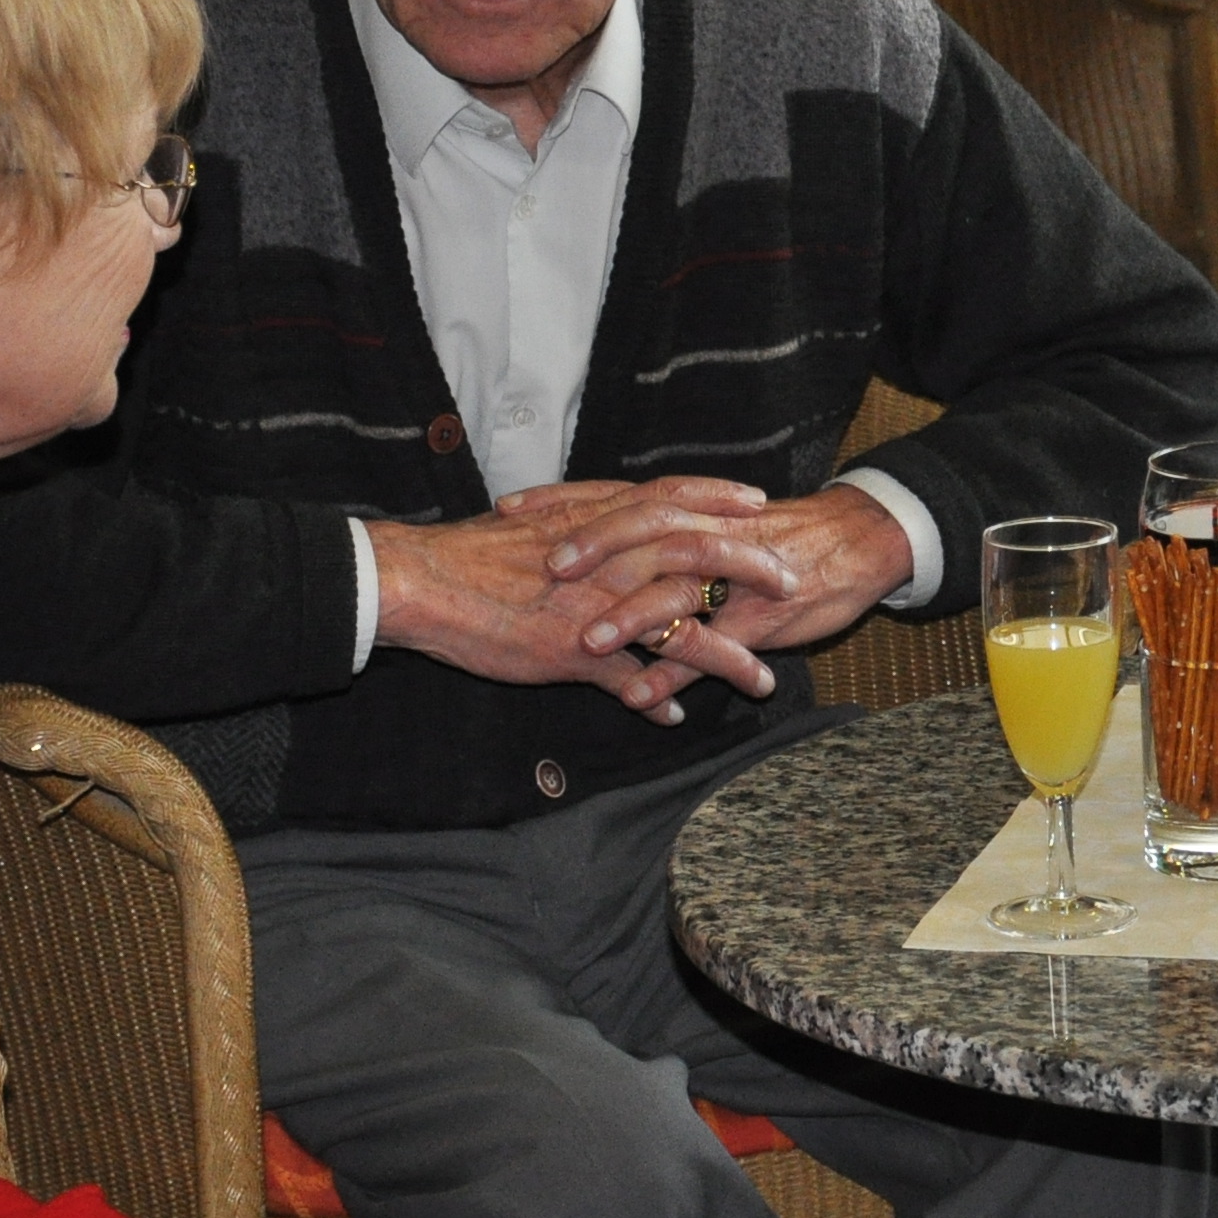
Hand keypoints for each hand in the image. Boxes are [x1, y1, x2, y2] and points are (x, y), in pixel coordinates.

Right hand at [366, 481, 790, 724]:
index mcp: (598, 522)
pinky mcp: (575, 652)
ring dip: (728, 656)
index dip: (718, 499)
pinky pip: (632, 680)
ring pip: (680, 627)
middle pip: (698, 555)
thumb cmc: (473, 554)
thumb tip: (603, 534)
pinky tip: (677, 719)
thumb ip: (578, 533)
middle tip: (791, 582)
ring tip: (763, 679)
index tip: (758, 503)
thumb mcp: (535, 527)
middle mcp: (608, 558)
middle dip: (751, 570)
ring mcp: (597, 606)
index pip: (673, 498)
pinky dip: (660, 700)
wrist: (425, 582)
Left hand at [529, 480, 914, 708]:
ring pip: (678, 593)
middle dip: (596, 548)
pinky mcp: (759, 620)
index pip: (618, 496)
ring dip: (632, 617)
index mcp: (690, 510)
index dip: (565, 501)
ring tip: (588, 643)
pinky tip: (642, 698)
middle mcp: (707, 537)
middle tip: (546, 568)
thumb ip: (662, 532)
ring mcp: (734, 579)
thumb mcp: (717, 522)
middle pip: (645, 531)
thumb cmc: (781, 532)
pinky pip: (712, 650)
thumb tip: (600, 540)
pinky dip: (675, 674)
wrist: (859, 540)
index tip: (511, 508)